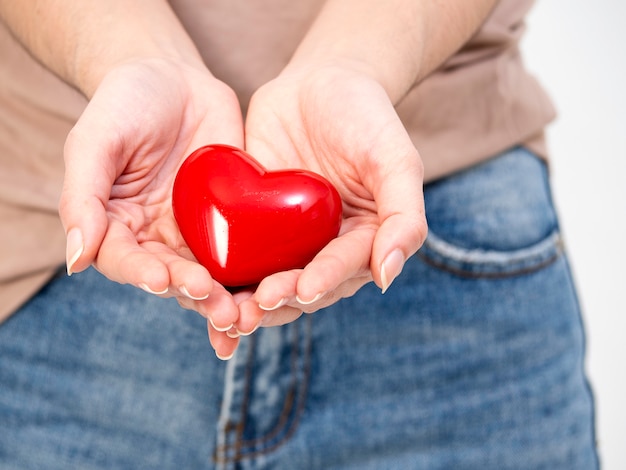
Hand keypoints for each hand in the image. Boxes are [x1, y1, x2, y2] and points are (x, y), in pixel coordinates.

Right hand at [58, 58, 244, 358]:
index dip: (142, 275)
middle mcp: (155, 238)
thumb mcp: (95, 140)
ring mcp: (196, 232)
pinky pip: (242, 253)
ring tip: (244, 313)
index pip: (125, 261)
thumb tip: (75, 258)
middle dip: (194, 294)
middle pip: (172, 278)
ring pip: (209, 276)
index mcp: (116, 226)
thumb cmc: (125, 103)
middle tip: (220, 307)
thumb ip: (82, 196)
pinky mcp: (231, 222)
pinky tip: (271, 292)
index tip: (161, 280)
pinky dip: (254, 277)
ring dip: (225, 298)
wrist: (175, 78)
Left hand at [229, 64, 427, 331]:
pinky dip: (222, 274)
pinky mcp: (252, 222)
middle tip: (255, 307)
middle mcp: (325, 247)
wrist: (320, 80)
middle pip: (302, 286)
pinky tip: (203, 286)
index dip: (324, 281)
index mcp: (363, 240)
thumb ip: (403, 215)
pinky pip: (238, 252)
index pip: (343, 269)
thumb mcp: (394, 159)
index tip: (303, 289)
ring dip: (249, 300)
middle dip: (280, 299)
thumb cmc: (366, 116)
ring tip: (227, 312)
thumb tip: (387, 275)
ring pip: (268, 279)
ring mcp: (287, 237)